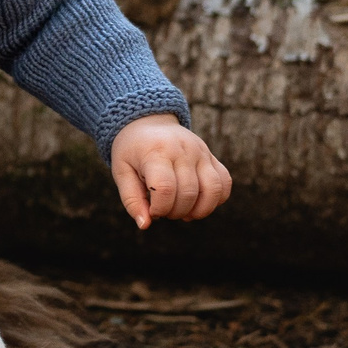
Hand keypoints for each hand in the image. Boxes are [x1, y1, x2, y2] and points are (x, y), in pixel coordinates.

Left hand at [109, 114, 231, 229]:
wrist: (148, 122)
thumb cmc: (132, 151)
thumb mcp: (122, 171)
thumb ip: (131, 199)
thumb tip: (145, 225)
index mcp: (156, 152)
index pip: (165, 188)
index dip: (159, 208)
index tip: (152, 210)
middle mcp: (183, 150)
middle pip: (189, 193)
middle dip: (176, 212)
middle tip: (164, 210)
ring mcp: (201, 152)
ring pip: (213, 190)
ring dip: (200, 210)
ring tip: (184, 212)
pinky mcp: (212, 157)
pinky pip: (225, 183)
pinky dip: (216, 200)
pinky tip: (198, 203)